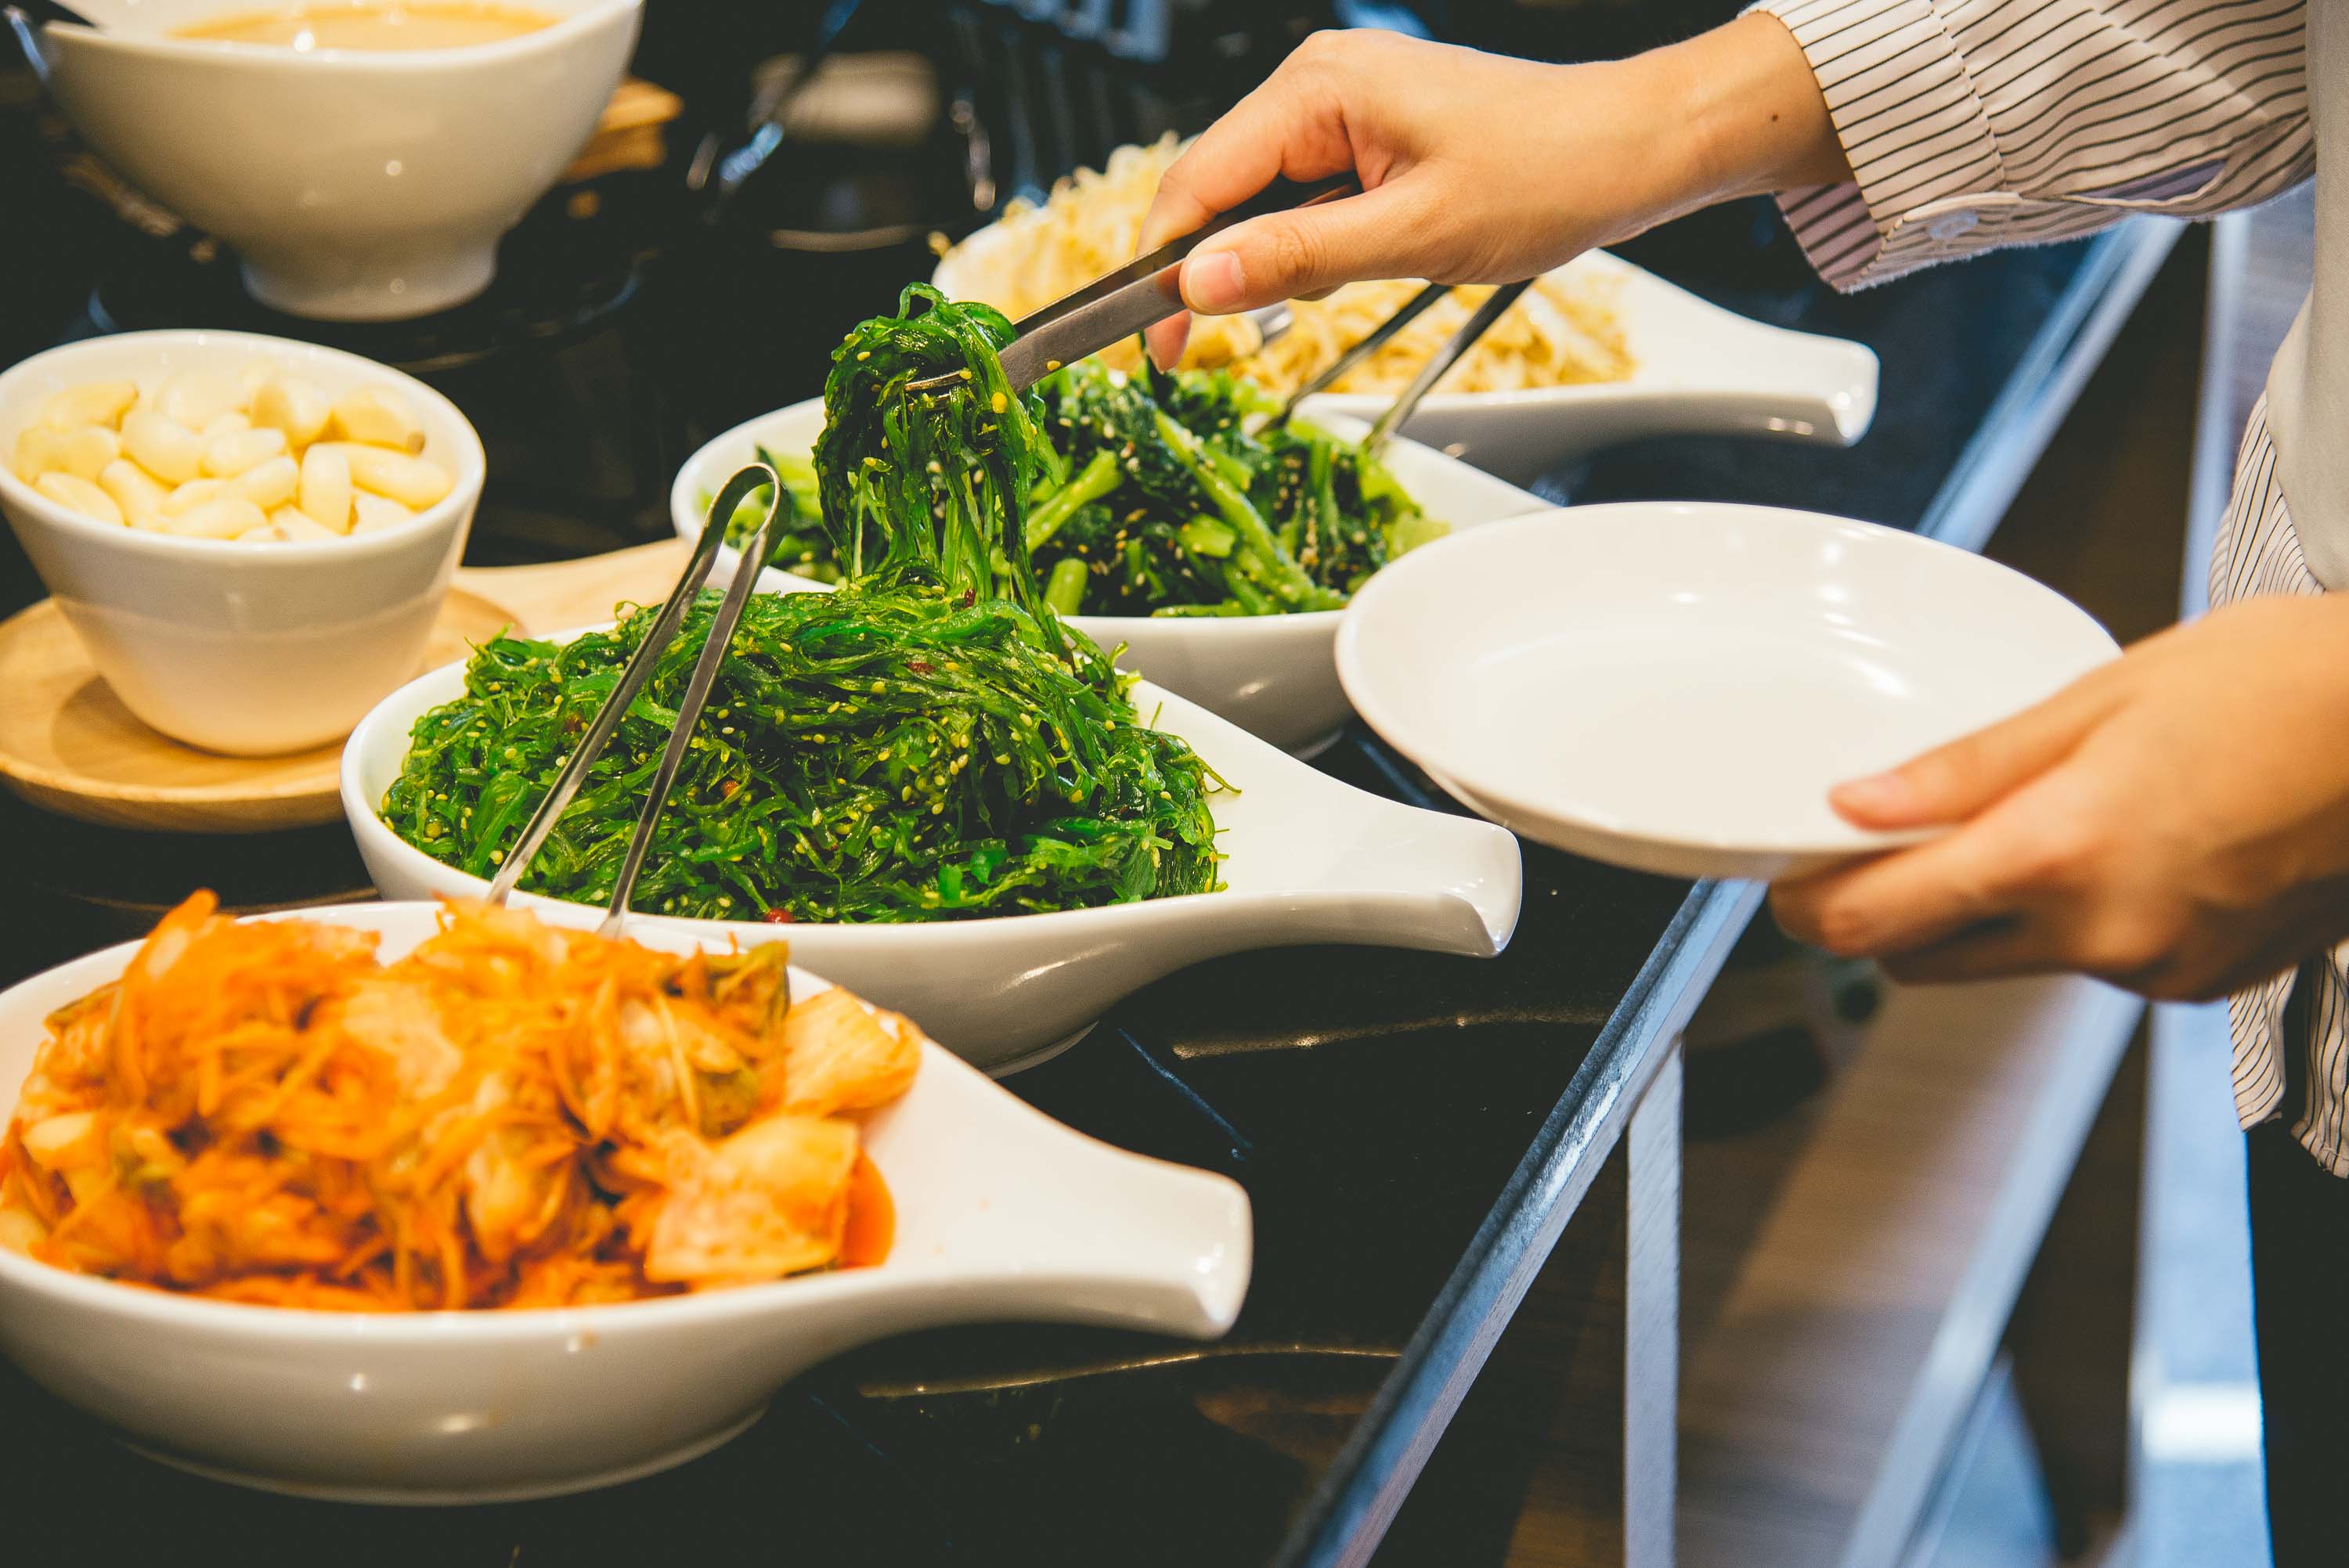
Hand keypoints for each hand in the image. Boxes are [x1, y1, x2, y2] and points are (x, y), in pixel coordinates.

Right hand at [1138, 18, 1848, 366]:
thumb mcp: (1412, 234)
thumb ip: (1296, 258)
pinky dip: (1313, 243)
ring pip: (1262, 200)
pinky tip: (1357, 262)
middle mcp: (1319, 82)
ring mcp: (1344, 105)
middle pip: (1218, 190)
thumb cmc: (1548, 172)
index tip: (1154, 345)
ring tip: (1334, 286)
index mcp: (1317, 89)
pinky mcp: (1369, 133)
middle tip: (1206, 350)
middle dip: (1215, 270)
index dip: (1164, 271)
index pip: (1197, 183)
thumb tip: (1198, 284)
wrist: (1633, 148)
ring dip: (1275, 260)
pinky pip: (1306, 196)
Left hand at [1771, 596, 2348, 1000]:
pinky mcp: (2204, 983)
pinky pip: (2096, 961)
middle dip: (1888, 913)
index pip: (1879, 919)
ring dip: (1990, 912)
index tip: (1787, 879)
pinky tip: (2126, 846)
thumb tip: (1852, 805)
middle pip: (1928, 959)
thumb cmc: (2284, 683)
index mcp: (2064, 852)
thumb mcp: (2103, 695)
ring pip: (2013, 961)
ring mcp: (2160, 967)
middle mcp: (2106, 931)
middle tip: (1883, 843)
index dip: (1810, 906)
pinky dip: (2079, 918)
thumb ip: (1967, 767)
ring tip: (2038, 817)